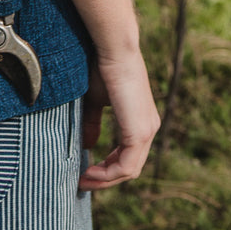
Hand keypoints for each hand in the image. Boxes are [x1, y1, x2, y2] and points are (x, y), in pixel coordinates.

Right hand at [79, 50, 159, 190]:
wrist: (113, 48)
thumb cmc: (102, 66)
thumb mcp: (95, 100)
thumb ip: (93, 123)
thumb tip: (88, 145)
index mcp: (140, 120)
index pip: (127, 155)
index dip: (106, 167)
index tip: (85, 171)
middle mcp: (149, 128)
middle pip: (129, 167)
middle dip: (104, 178)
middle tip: (81, 181)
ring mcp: (147, 131)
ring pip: (128, 170)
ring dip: (105, 179)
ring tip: (82, 180)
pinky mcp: (139, 132)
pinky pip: (126, 165)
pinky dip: (107, 174)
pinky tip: (89, 172)